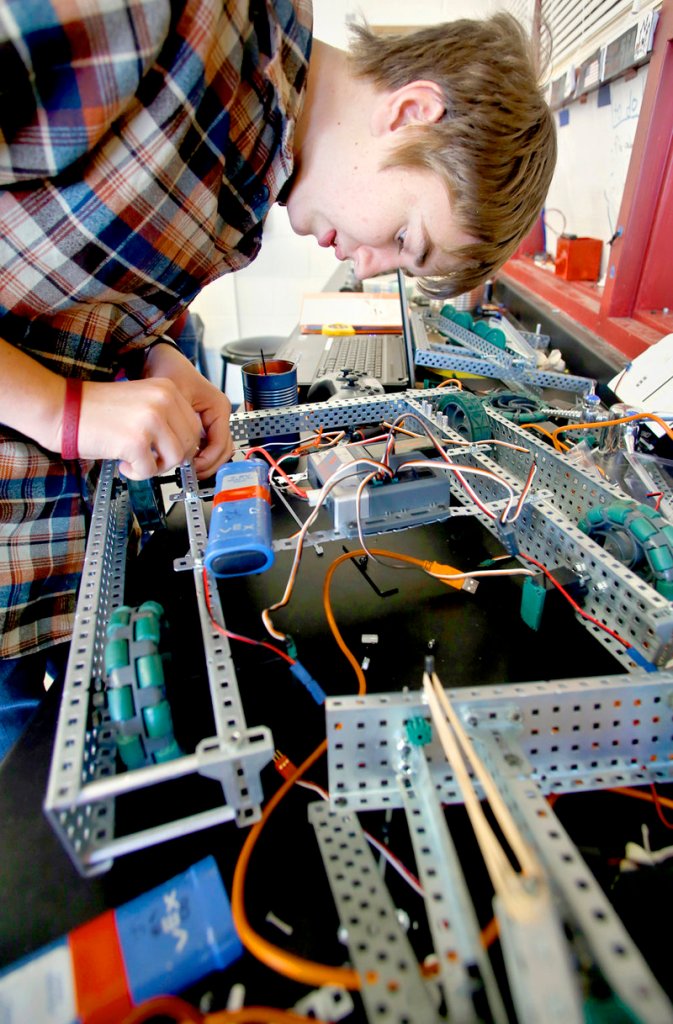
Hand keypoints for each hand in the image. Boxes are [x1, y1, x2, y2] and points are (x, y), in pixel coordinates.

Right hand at [76, 377, 205, 478]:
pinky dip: (136, 473)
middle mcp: (163, 401)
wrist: (63, 409)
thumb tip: (185, 446)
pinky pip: (150, 470)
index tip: (168, 450)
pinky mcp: (136, 441)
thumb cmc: (95, 409)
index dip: (183, 444)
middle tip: (152, 459)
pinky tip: (122, 463)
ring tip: (137, 461)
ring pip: (175, 458)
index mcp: (166, 388)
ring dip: (157, 467)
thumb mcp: (141, 402)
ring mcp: (151, 421)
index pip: (194, 425)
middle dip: (172, 458)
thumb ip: (166, 418)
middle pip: (189, 443)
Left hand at [142, 343, 233, 477]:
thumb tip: (184, 453)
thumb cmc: (168, 370)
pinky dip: (198, 455)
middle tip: (190, 474)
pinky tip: (183, 458)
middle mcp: (219, 414)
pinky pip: (207, 445)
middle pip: (223, 451)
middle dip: (208, 465)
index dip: (206, 460)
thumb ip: (181, 425)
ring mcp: (212, 420)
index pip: (220, 444)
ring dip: (204, 462)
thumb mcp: (174, 398)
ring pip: (216, 451)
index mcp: (219, 407)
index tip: (191, 468)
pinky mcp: (202, 423)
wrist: (158, 358)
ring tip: (186, 468)